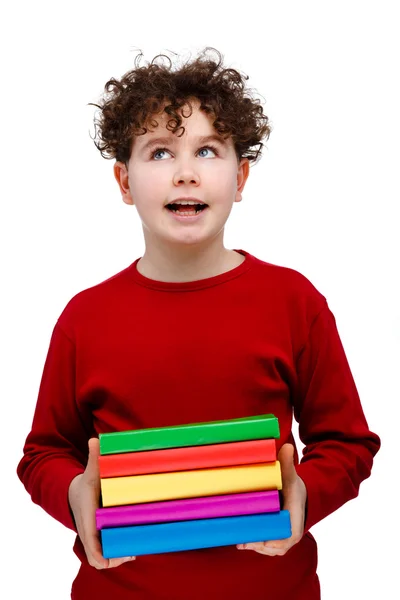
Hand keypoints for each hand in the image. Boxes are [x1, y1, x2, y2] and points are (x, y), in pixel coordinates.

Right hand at [68, 437, 135, 568]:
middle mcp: (89, 532)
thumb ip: (93, 457)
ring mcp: (94, 538)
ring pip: (104, 559)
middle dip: (114, 558)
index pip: (89, 542)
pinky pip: (108, 554)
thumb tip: (95, 439)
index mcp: (87, 519)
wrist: (75, 494)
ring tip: (135, 551)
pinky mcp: (101, 539)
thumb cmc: (85, 485)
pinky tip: (133, 549)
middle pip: (98, 557)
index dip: (98, 553)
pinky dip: (118, 555)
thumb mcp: (89, 471)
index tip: (109, 558)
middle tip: (132, 552)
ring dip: (119, 558)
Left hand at [237, 443, 306, 556]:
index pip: (288, 534)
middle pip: (275, 545)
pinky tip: (241, 543)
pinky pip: (267, 547)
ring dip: (255, 546)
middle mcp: (292, 531)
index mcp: (296, 517)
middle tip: (241, 541)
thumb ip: (287, 463)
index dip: (275, 540)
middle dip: (258, 544)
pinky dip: (255, 546)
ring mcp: (284, 538)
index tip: (260, 540)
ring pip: (269, 548)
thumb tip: (287, 446)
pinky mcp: (277, 539)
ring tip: (239, 541)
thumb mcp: (290, 474)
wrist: (299, 496)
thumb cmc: (292, 486)